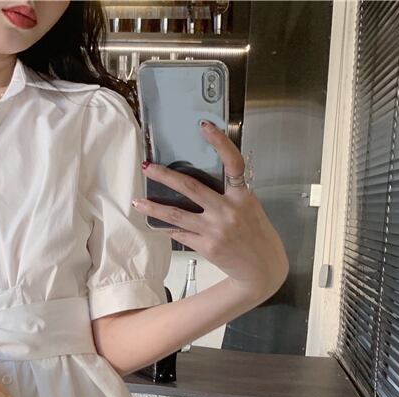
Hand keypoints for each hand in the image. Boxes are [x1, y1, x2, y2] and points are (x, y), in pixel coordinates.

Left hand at [131, 120, 288, 295]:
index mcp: (242, 196)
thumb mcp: (251, 209)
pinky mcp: (206, 246)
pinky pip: (180, 234)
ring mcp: (215, 229)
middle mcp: (228, 210)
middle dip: (165, 176)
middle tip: (147, 167)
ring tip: (136, 202)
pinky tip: (154, 224)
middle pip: (191, 187)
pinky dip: (167, 228)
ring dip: (154, 207)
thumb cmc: (256, 235)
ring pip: (177, 214)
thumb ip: (231, 196)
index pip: (233, 163)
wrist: (261, 269)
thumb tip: (203, 185)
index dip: (219, 142)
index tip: (204, 126)